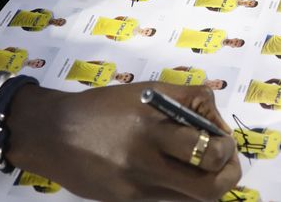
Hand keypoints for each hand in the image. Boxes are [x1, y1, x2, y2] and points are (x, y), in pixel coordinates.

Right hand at [5, 82, 239, 200]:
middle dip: (228, 174)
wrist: (52, 133)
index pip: (209, 147)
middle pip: (209, 187)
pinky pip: (167, 198)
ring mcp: (136, 186)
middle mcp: (146, 160)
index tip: (223, 139)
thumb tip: (219, 125)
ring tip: (203, 166)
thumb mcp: (147, 90)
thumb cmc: (103, 107)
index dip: (226, 147)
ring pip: (192, 199)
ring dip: (206, 184)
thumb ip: (187, 101)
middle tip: (225, 161)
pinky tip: (171, 170)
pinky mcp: (127, 201)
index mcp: (153, 125)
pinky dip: (179, 187)